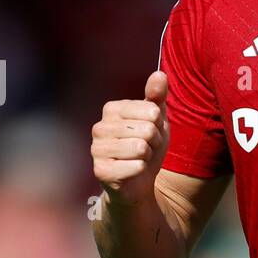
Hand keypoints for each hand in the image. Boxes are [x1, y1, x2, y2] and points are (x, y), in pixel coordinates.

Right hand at [91, 70, 169, 205]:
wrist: (138, 182)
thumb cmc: (147, 147)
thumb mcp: (156, 120)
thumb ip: (157, 97)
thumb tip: (159, 74)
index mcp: (112, 109)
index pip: (152, 111)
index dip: (158, 126)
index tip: (150, 133)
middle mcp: (100, 127)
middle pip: (147, 129)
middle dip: (154, 143)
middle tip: (145, 150)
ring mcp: (97, 149)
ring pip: (141, 148)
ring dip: (147, 157)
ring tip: (139, 159)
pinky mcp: (101, 171)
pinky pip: (136, 166)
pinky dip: (141, 171)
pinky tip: (132, 172)